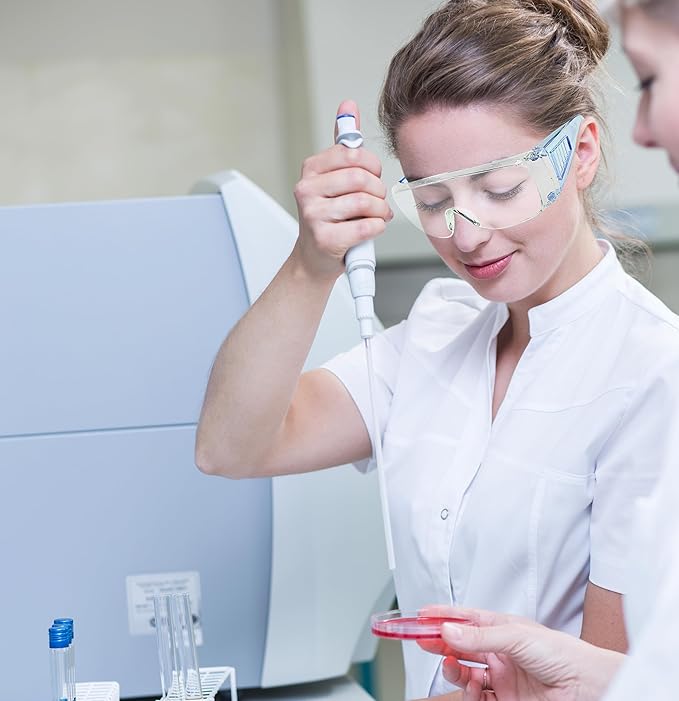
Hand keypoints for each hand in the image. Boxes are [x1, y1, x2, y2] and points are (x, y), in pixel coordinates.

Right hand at [292, 99, 392, 281]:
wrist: (315, 258)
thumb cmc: (330, 217)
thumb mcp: (334, 178)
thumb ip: (344, 144)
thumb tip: (348, 106)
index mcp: (311, 169)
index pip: (354, 154)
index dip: (372, 167)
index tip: (371, 179)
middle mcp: (306, 190)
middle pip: (361, 178)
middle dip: (378, 192)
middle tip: (375, 202)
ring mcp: (313, 215)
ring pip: (366, 203)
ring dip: (380, 212)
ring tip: (374, 217)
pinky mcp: (325, 239)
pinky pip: (367, 227)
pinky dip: (377, 228)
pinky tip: (370, 230)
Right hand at [417, 606, 623, 700]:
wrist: (587, 687)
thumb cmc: (562, 654)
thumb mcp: (516, 636)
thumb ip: (479, 635)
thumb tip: (449, 629)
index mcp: (502, 628)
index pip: (465, 618)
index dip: (442, 615)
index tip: (420, 616)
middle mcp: (499, 651)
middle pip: (460, 644)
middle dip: (439, 642)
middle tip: (421, 640)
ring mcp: (501, 676)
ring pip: (464, 672)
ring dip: (452, 669)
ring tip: (449, 666)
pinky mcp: (505, 699)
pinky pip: (476, 696)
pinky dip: (466, 693)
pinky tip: (467, 687)